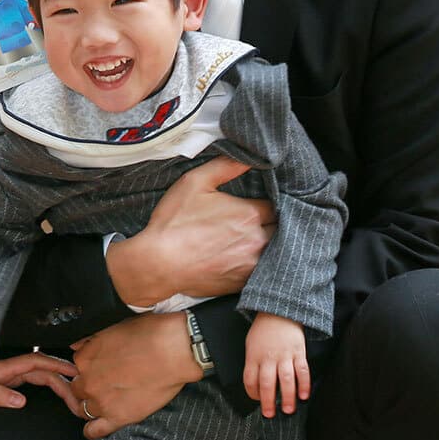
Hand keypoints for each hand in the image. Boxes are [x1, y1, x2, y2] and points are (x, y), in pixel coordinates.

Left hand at [0, 350, 81, 418]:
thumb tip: (22, 400)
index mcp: (0, 370)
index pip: (35, 363)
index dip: (57, 366)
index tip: (76, 373)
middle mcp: (3, 371)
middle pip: (40, 370)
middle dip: (62, 379)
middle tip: (79, 396)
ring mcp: (1, 377)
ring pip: (35, 376)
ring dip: (55, 382)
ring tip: (72, 393)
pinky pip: (28, 382)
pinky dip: (43, 385)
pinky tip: (50, 391)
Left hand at [69, 313, 199, 439]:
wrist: (173, 351)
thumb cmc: (149, 335)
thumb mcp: (114, 328)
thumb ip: (91, 341)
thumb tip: (78, 347)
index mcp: (85, 357)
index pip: (76, 366)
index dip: (89, 366)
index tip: (100, 366)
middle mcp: (88, 381)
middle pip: (77, 388)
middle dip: (89, 385)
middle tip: (106, 381)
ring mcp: (101, 402)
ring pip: (83, 409)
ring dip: (92, 404)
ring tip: (107, 400)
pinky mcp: (117, 418)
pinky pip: (93, 431)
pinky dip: (92, 429)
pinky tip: (100, 423)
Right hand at [107, 156, 272, 308]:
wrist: (158, 264)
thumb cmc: (174, 222)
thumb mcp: (195, 182)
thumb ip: (226, 166)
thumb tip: (251, 156)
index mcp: (248, 214)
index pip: (275, 204)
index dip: (269, 201)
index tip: (260, 201)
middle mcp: (256, 240)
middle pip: (280, 228)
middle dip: (273, 222)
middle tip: (261, 219)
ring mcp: (250, 264)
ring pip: (274, 251)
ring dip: (269, 243)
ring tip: (255, 237)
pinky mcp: (242, 283)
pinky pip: (262, 271)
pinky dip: (260, 263)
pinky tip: (246, 257)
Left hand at [242, 314, 309, 417]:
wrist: (279, 311)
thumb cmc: (263, 330)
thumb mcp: (251, 344)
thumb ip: (253, 363)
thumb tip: (255, 384)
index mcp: (254, 356)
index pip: (250, 380)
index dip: (252, 393)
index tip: (256, 400)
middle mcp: (269, 357)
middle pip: (267, 383)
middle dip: (268, 402)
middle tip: (270, 414)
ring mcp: (285, 355)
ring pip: (286, 380)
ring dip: (288, 397)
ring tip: (288, 410)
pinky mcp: (298, 352)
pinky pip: (302, 371)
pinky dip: (304, 384)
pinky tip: (304, 395)